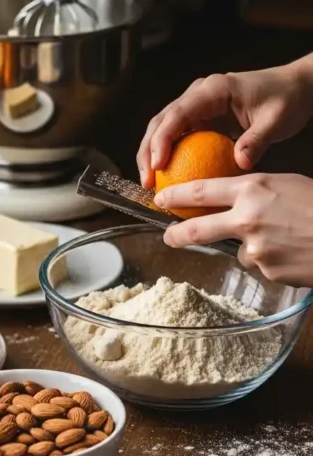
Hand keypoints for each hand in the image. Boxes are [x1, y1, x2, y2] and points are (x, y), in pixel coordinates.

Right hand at [137, 61, 312, 188]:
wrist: (294, 88)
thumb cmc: (286, 98)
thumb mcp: (275, 120)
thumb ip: (256, 140)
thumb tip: (239, 164)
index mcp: (213, 89)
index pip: (178, 114)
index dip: (162, 140)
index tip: (158, 166)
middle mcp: (198, 94)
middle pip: (161, 122)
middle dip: (148, 151)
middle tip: (147, 181)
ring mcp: (197, 106)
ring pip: (164, 129)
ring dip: (153, 155)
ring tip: (150, 184)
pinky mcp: (201, 118)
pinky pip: (179, 137)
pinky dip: (169, 156)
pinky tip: (169, 179)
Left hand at [154, 173, 312, 286]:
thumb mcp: (287, 185)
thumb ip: (257, 193)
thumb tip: (235, 202)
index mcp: (252, 188)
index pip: (200, 191)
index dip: (176, 196)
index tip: (160, 199)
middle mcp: (246, 217)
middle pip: (197, 229)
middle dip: (177, 234)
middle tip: (168, 237)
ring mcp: (255, 247)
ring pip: (239, 249)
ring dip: (254, 247)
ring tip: (286, 240)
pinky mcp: (266, 270)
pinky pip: (261, 265)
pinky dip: (273, 261)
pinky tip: (294, 253)